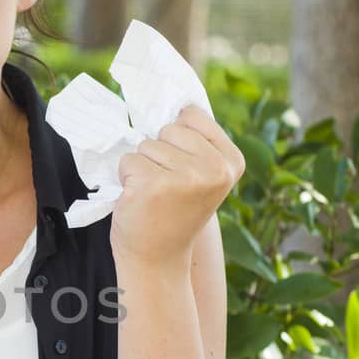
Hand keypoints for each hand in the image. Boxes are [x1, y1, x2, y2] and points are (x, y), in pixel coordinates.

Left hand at [109, 104, 244, 270]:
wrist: (158, 259)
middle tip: (165, 188)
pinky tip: (140, 201)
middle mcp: (214, 168)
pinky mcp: (153, 185)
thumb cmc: (174, 212)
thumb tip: (174, 98)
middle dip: (158, 153)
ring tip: (154, 195)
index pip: (192, 116)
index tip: (181, 169)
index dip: (177, 138)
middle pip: (167, 129)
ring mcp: (185, 177)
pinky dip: (126, 178)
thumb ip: (197, 141)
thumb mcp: (202, 175)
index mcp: (232, 161)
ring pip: (146, 145)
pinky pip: (128, 160)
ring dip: (142, 168)